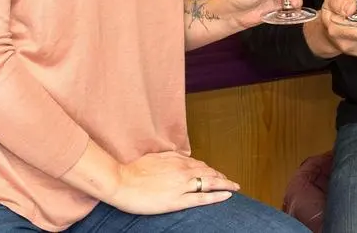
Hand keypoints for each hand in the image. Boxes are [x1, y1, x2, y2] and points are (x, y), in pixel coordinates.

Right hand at [106, 151, 239, 214]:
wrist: (122, 182)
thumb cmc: (133, 170)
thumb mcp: (154, 158)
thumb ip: (169, 158)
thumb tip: (178, 158)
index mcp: (176, 160)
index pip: (199, 164)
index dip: (210, 169)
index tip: (216, 173)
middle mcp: (183, 170)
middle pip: (208, 172)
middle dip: (221, 176)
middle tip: (231, 181)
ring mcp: (182, 185)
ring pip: (210, 183)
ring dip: (225, 184)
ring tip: (234, 187)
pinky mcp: (178, 200)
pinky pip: (203, 197)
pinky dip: (218, 196)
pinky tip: (228, 195)